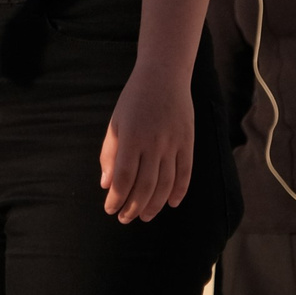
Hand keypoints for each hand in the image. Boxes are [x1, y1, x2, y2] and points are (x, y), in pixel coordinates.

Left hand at [99, 64, 193, 222]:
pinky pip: (186, 173)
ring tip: (145, 216)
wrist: (164, 75)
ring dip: (154, 205)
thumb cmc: (134, 99)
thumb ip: (110, 153)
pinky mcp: (188, 142)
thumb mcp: (115, 122)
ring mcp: (173, 143)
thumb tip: (107, 185)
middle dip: (133, 207)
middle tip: (125, 219)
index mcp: (132, 137)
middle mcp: (154, 143)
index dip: (117, 198)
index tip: (110, 209)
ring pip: (166, 184)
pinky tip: (171, 203)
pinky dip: (179, 191)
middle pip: (145, 186)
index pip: (124, 177)